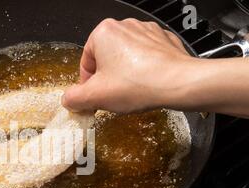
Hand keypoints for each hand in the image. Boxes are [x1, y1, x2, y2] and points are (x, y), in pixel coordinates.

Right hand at [62, 18, 194, 113]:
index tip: (93, 97)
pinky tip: (145, 85)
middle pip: (105, 59)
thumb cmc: (138, 84)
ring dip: (124, 75)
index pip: (85, 62)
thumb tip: (69, 99)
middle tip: (111, 97)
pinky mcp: (163, 41)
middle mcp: (125, 26)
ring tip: (131, 92)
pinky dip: (143, 71)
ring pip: (126, 58)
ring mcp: (146, 31)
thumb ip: (74, 98)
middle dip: (106, 79)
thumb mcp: (95, 97)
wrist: (179, 83)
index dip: (87, 84)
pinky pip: (145, 57)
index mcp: (103, 33)